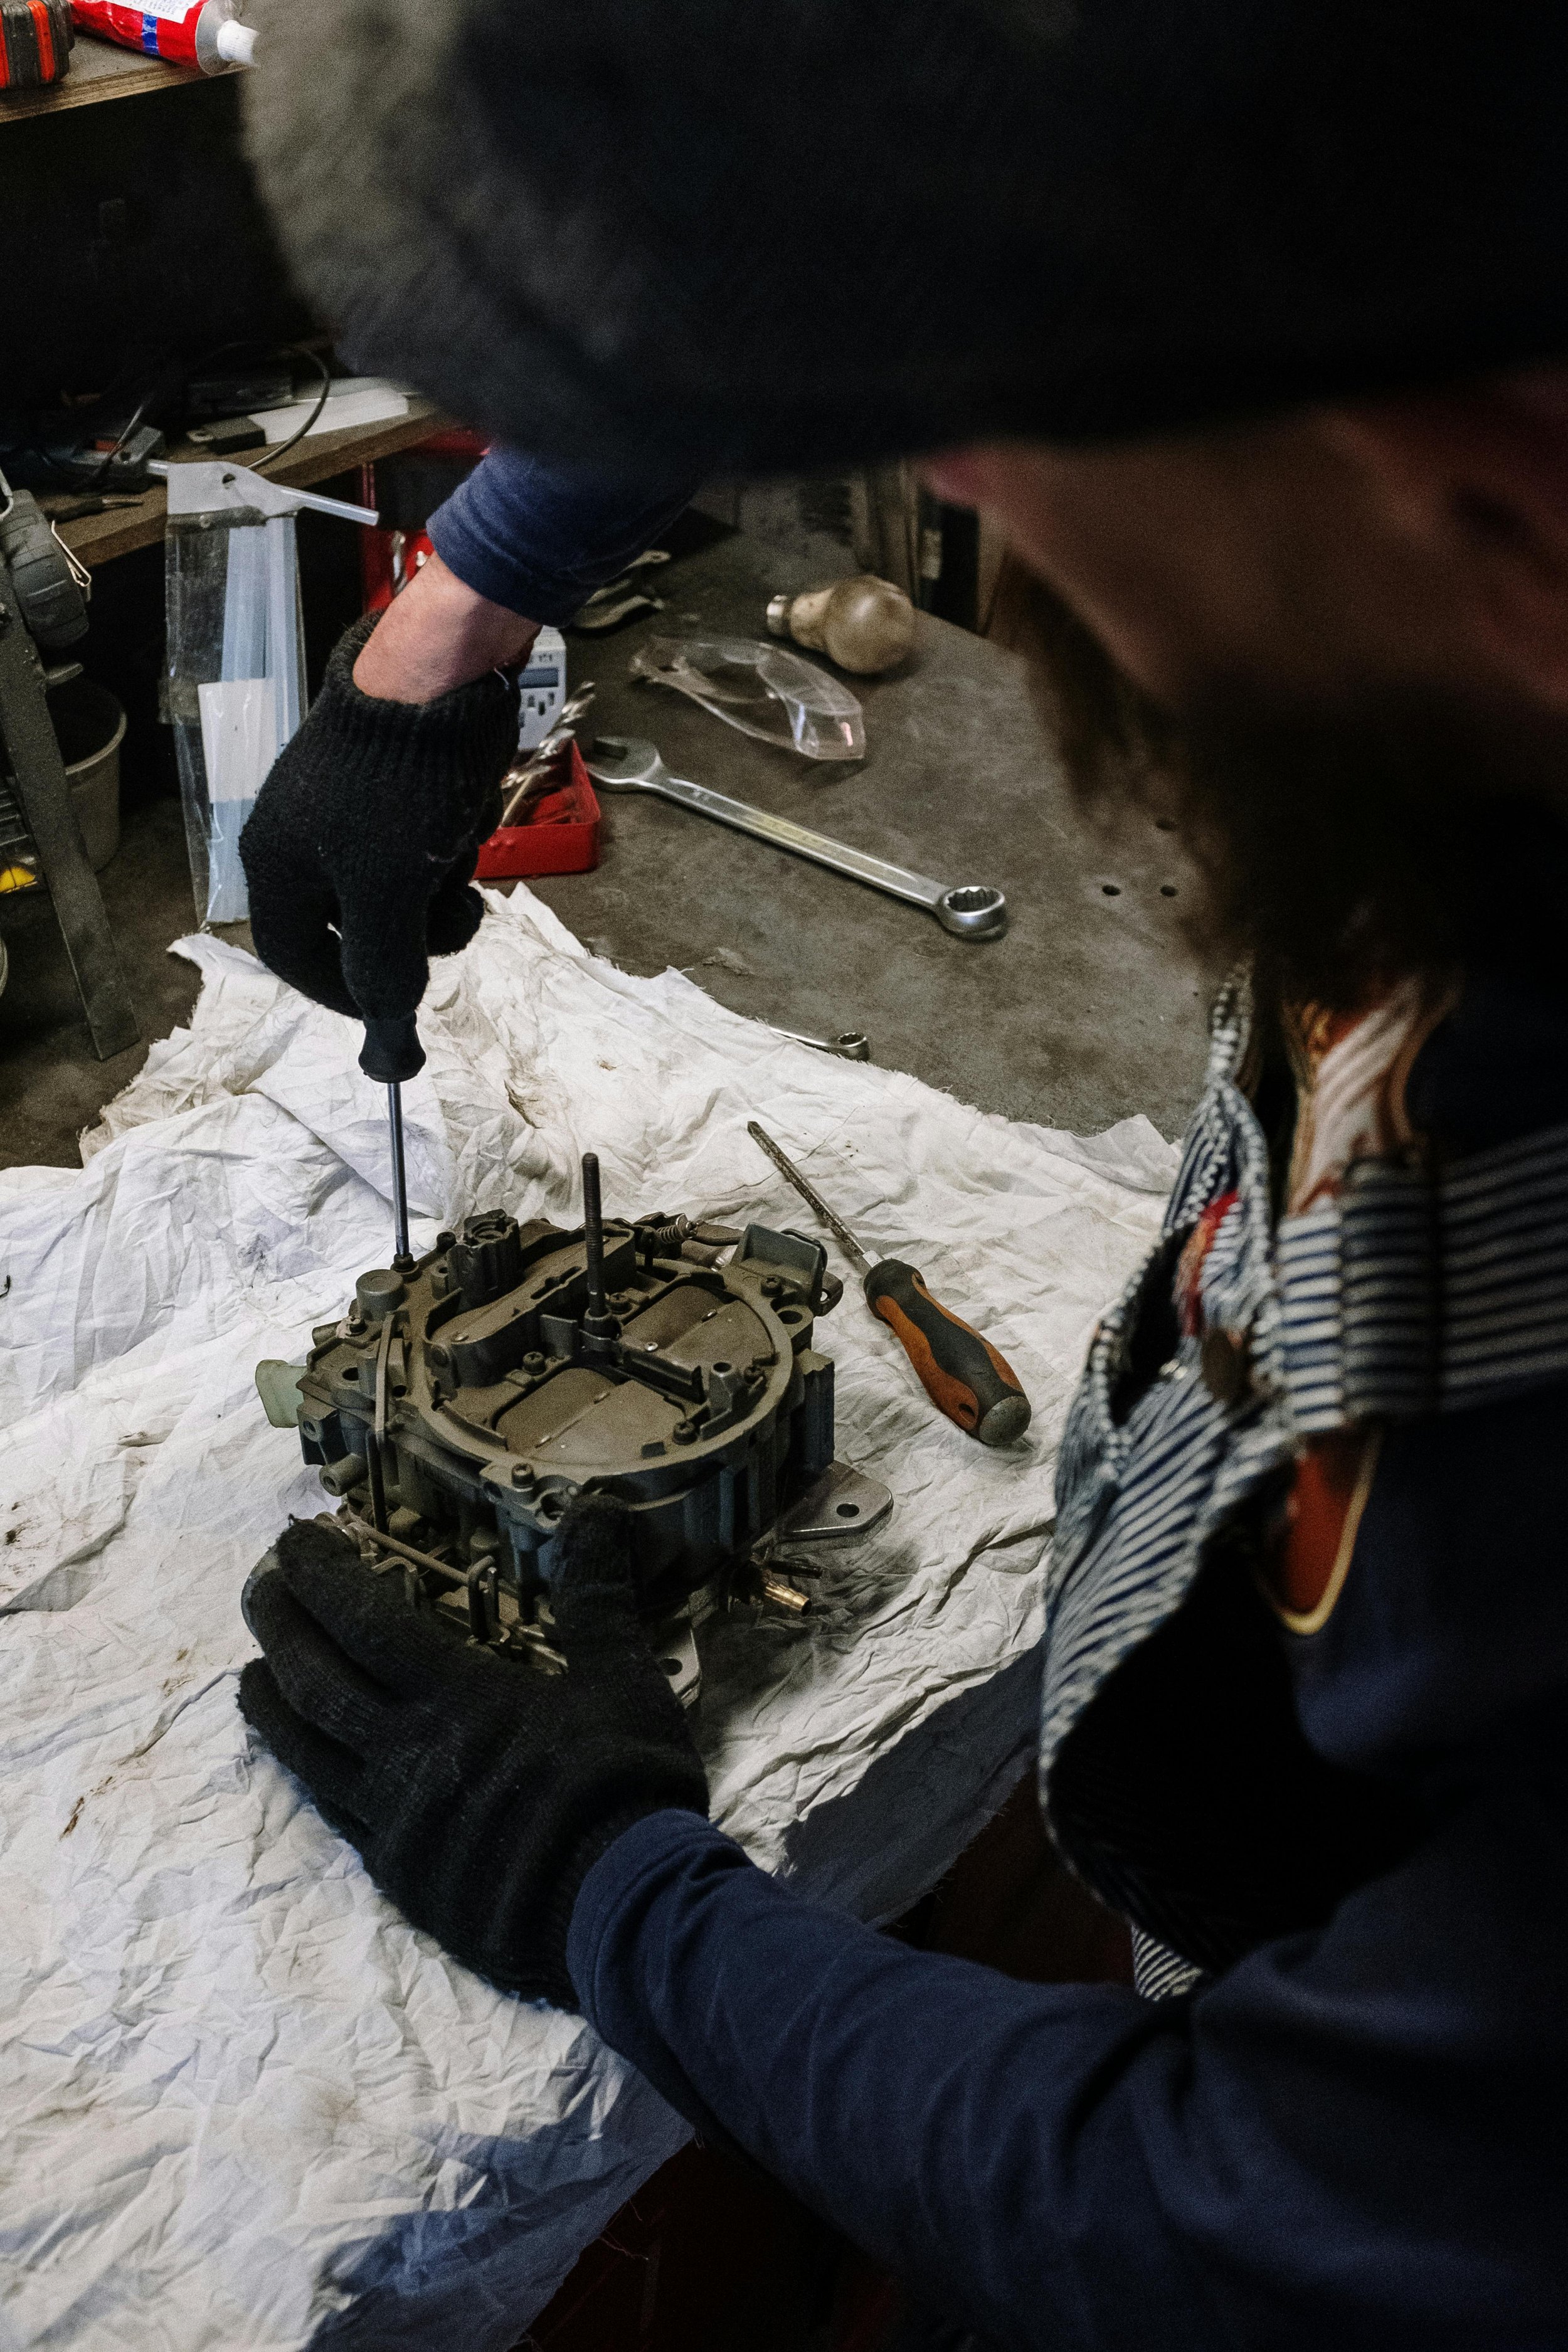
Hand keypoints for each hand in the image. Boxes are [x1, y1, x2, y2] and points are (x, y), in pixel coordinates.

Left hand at [237, 1497, 708, 2004]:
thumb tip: (597, 1506)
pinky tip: (302, 1762)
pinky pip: (334, 1813)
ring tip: (248, 1672)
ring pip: (309, 1750)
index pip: (367, 1622)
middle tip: (258, 1587)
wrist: (619, 1909)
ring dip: (271, 1705)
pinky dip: (308, 1775)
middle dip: (282, 1626)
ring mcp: (396, 1819)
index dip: (324, 1577)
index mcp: (459, 1698)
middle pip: (318, 1680)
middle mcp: (409, 1753)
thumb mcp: (623, 1678)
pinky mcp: (399, 1872)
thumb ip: (598, 1593)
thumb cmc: (622, 1785)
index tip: (294, 1540)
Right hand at [238, 599, 521, 1071]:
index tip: (394, 1010)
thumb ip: (381, 967)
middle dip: (411, 934)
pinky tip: (463, 820)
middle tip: (451, 919)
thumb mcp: (385, 893)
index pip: (292, 957)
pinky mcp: (397, 795)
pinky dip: (448, 852)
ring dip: (437, 893)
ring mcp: (353, 817)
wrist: (440, 677)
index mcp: (277, 865)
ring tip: (458, 855)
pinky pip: (422, 854)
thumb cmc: (397, 785)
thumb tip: (387, 1042)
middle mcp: (305, 843)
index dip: (342, 994)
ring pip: (399, 896)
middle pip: (354, 932)